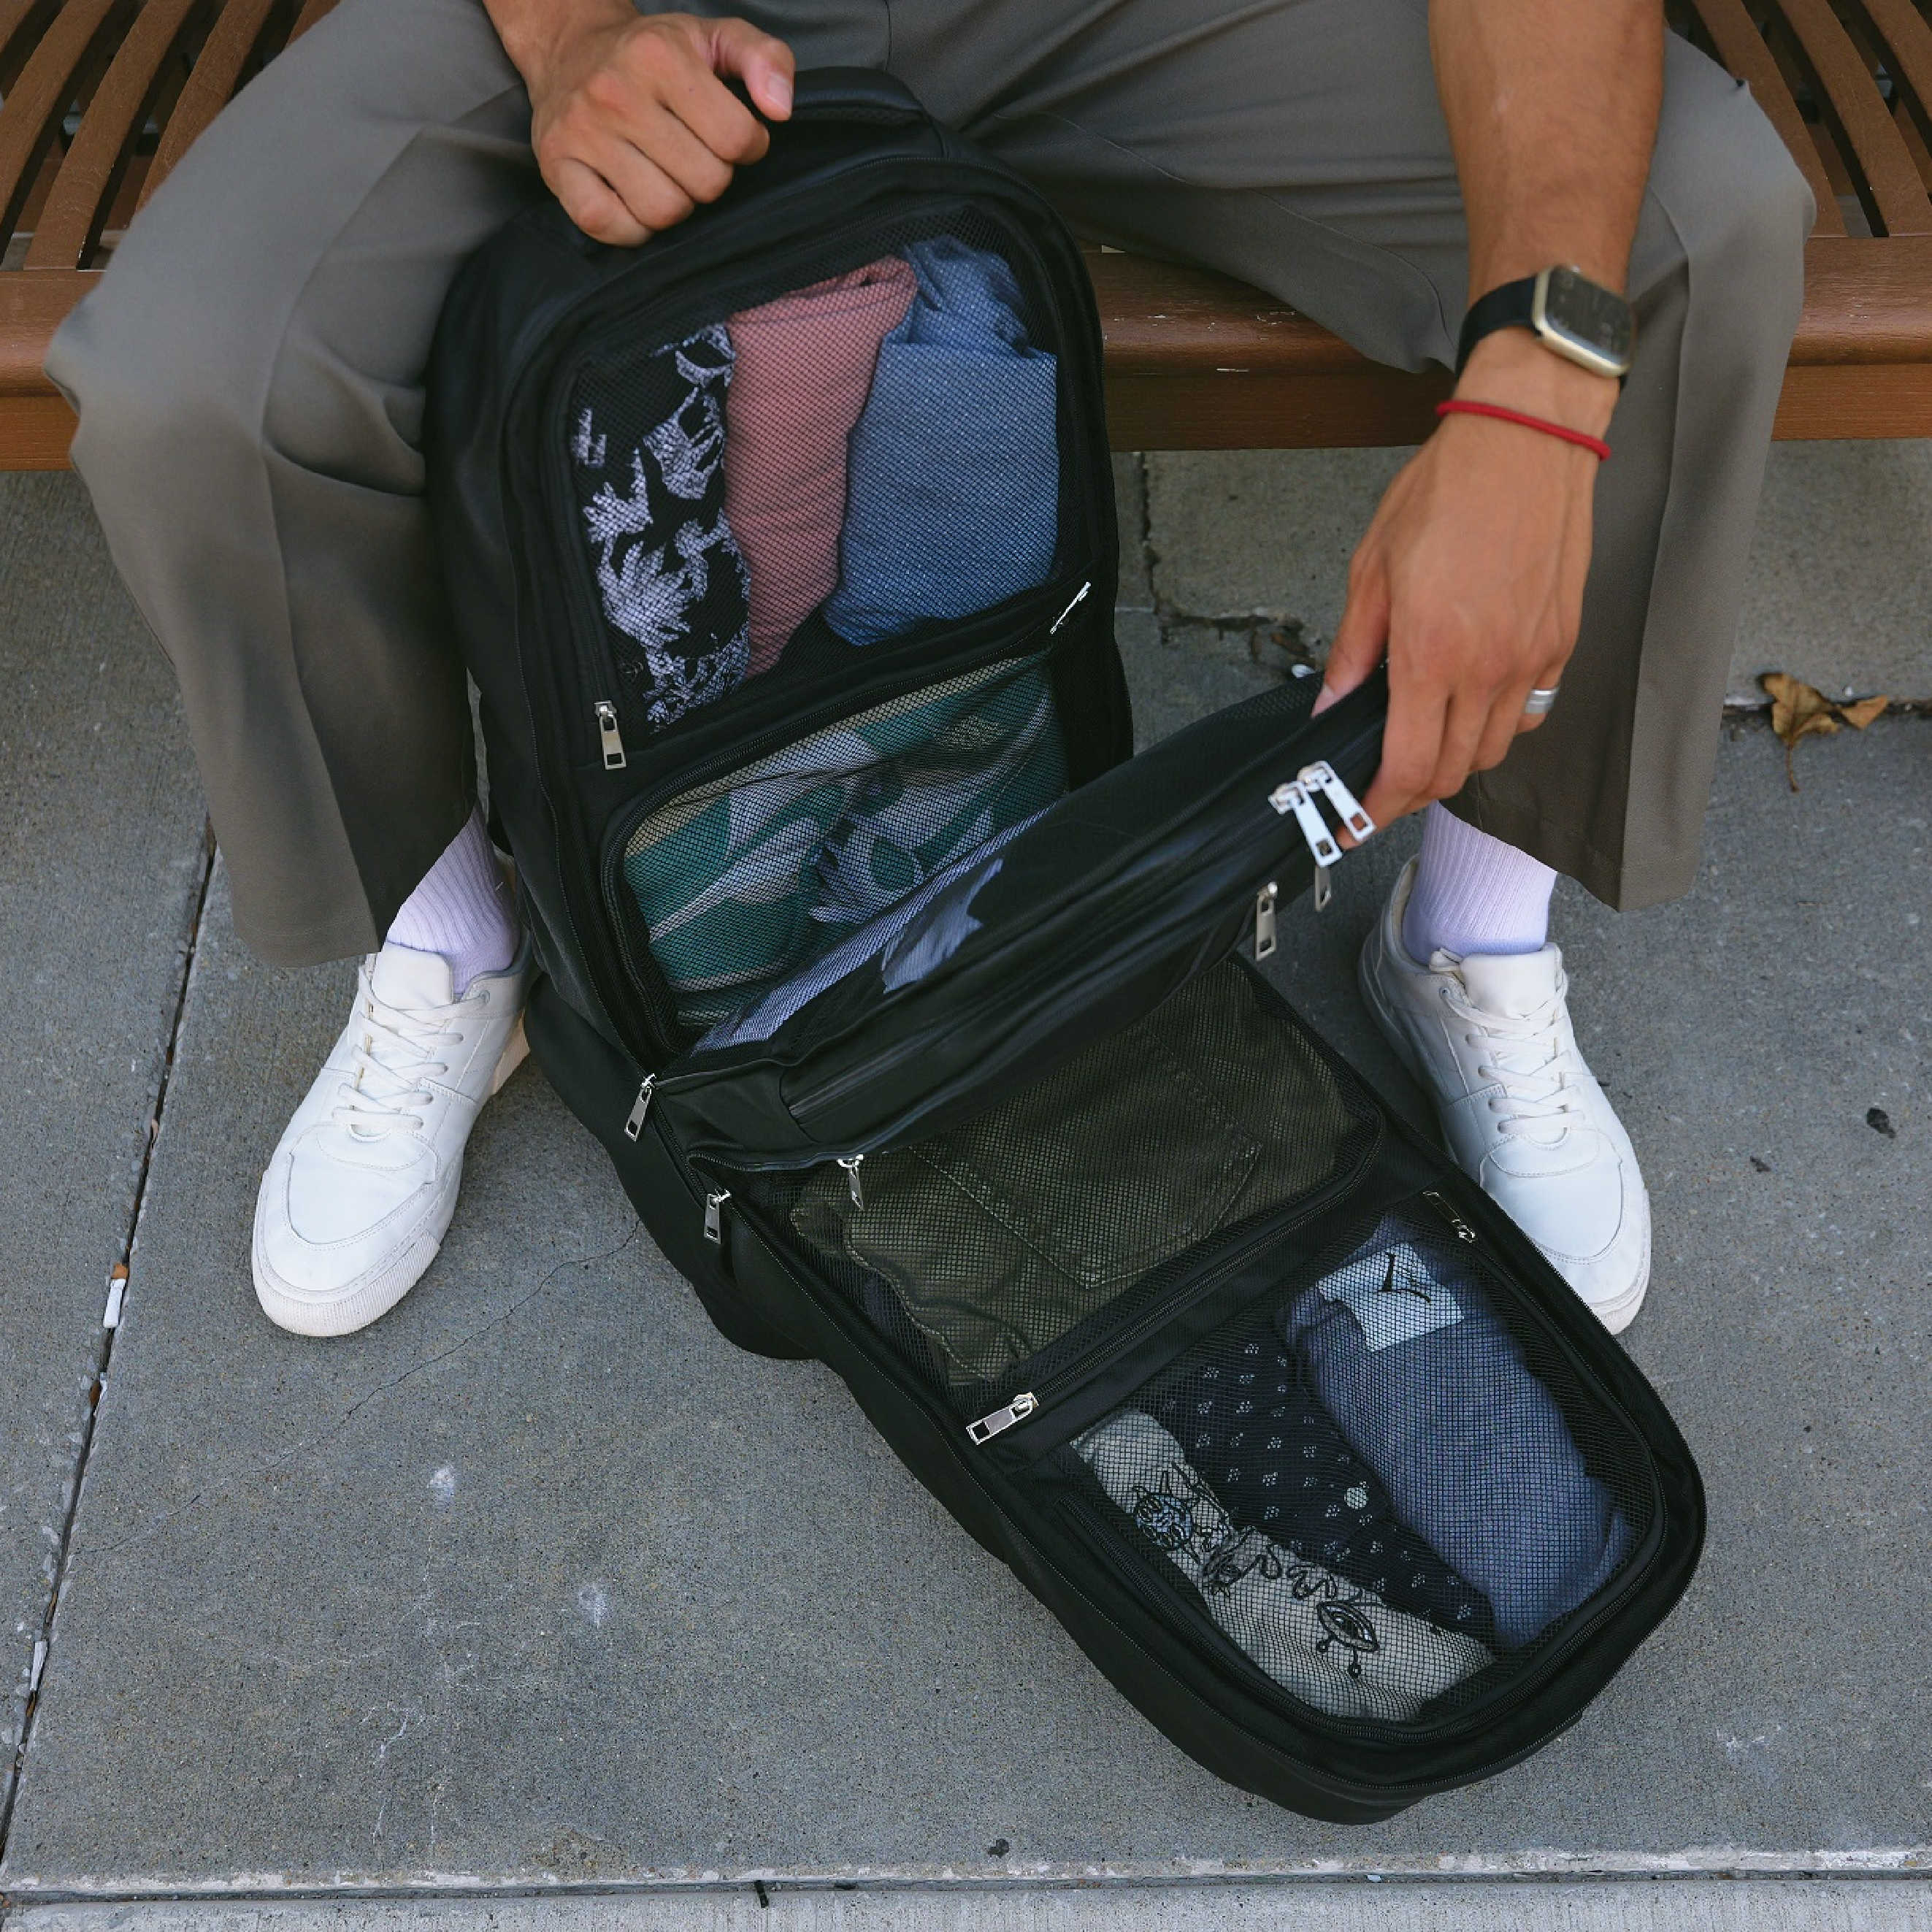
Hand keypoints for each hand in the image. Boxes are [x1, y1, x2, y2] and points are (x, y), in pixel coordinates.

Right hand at [496, 0, 794, 245]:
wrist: (570, 48)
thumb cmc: (652, 53)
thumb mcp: (714, 37)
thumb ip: (764, 58)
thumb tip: (780, 109)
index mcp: (660, 56)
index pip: (736, 138)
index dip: (747, 146)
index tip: (728, 134)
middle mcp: (616, 92)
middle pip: (705, 183)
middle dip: (711, 177)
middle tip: (693, 155)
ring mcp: (582, 132)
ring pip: (663, 211)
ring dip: (674, 204)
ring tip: (664, 174)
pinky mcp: (557, 166)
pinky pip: (610, 227)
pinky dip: (631, 227)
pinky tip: (633, 197)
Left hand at [1313, 331, 1616, 838]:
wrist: (1528, 438)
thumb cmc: (1447, 489)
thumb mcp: (1371, 568)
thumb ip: (1354, 649)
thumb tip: (1331, 705)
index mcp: (1433, 653)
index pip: (1409, 766)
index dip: (1380, 806)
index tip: (1359, 821)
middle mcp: (1489, 667)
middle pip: (1454, 772)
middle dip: (1414, 791)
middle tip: (1384, 784)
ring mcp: (1533, 657)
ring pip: (1496, 748)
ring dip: (1458, 761)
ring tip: (1427, 743)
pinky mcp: (1562, 642)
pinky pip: (1532, 710)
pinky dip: (1499, 723)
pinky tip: (1472, 701)